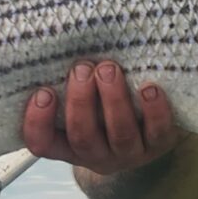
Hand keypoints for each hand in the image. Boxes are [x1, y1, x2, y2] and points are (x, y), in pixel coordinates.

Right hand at [21, 61, 178, 174]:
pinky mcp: (159, 145)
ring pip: (120, 134)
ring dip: (114, 100)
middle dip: (81, 102)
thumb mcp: (79, 101)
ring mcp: (129, 153)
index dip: (38, 122)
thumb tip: (52, 43)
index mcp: (68, 145)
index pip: (42, 143)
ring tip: (109, 69)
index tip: (43, 92)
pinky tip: (150, 88)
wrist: (148, 131)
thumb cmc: (102, 107)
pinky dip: (154, 111)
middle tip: (81, 69)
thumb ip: (64, 84)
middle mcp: (97, 155)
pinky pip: (158, 133)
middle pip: (84, 137)